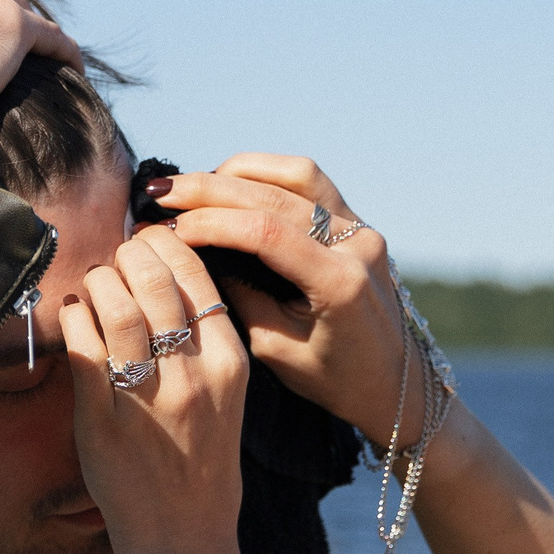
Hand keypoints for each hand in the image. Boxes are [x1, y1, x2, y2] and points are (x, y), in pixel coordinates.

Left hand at [57, 228, 250, 553]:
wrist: (185, 537)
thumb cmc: (203, 462)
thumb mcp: (227, 396)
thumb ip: (204, 341)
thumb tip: (164, 276)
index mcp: (229, 363)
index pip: (197, 277)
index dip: (165, 245)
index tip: (146, 239)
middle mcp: (193, 376)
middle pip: (156, 283)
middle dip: (129, 254)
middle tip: (116, 255)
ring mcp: (148, 398)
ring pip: (119, 308)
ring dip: (100, 281)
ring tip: (95, 281)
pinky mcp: (104, 422)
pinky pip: (84, 350)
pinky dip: (75, 318)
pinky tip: (75, 313)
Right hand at [146, 155, 412, 447]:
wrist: (393, 381)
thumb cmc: (334, 378)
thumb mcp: (276, 351)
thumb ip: (239, 297)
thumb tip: (195, 253)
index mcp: (340, 284)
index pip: (265, 232)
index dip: (209, 223)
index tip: (164, 225)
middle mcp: (356, 245)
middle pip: (275, 195)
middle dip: (210, 188)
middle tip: (160, 191)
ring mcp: (361, 228)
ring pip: (295, 174)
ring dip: (238, 173)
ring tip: (193, 186)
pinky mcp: (357, 223)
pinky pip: (309, 183)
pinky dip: (265, 176)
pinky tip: (231, 184)